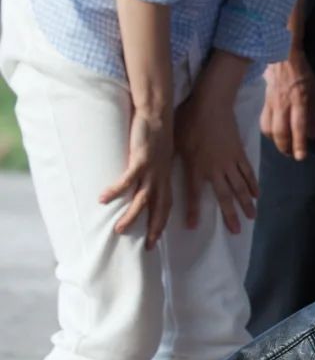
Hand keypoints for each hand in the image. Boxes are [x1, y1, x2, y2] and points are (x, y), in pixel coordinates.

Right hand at [99, 109, 173, 248]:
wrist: (157, 113)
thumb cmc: (156, 133)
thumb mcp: (159, 156)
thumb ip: (153, 169)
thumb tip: (142, 178)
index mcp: (166, 177)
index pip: (167, 206)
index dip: (162, 223)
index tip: (156, 240)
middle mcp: (161, 177)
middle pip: (159, 209)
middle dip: (155, 229)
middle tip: (148, 247)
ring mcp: (152, 170)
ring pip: (143, 200)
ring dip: (131, 216)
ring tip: (118, 230)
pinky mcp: (140, 160)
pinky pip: (127, 180)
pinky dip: (116, 191)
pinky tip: (103, 199)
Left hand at [175, 83, 257, 233]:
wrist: (211, 103)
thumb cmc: (189, 119)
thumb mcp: (175, 139)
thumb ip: (173, 156)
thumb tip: (161, 166)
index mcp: (196, 166)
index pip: (193, 193)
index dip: (192, 211)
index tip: (192, 227)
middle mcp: (215, 168)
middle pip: (224, 196)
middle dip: (230, 215)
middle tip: (237, 231)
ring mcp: (230, 161)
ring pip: (239, 187)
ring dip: (246, 204)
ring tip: (251, 217)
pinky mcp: (239, 152)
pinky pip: (248, 172)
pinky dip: (253, 184)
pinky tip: (257, 195)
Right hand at [260, 52, 314, 160]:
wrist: (282, 58)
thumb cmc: (304, 75)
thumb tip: (312, 135)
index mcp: (299, 100)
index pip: (298, 126)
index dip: (299, 143)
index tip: (300, 156)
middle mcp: (284, 104)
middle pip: (280, 132)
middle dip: (285, 147)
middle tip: (292, 155)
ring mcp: (272, 104)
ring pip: (269, 129)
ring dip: (275, 142)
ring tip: (283, 147)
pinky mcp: (264, 103)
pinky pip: (263, 122)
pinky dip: (268, 132)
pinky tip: (274, 135)